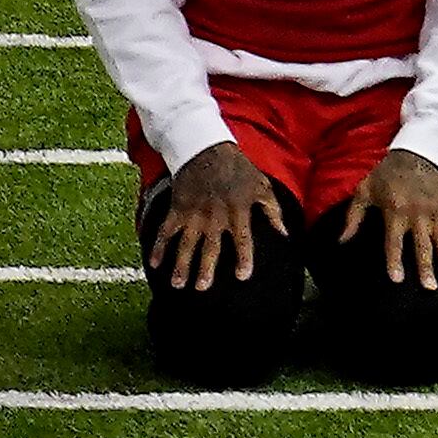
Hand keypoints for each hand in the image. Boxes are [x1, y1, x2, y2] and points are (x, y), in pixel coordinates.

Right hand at [145, 141, 289, 289]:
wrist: (208, 150)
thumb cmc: (239, 170)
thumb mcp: (263, 186)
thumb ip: (273, 211)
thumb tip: (284, 234)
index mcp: (238, 212)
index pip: (243, 241)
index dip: (244, 259)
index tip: (242, 277)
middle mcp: (215, 217)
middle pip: (210, 248)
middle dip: (205, 269)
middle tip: (202, 287)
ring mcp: (193, 215)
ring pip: (186, 245)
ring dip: (181, 265)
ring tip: (178, 284)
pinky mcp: (177, 210)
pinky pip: (165, 232)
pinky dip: (158, 247)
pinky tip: (153, 264)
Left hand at [335, 149, 437, 290]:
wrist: (420, 148)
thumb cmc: (388, 172)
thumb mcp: (364, 190)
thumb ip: (353, 218)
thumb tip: (340, 243)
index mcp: (396, 212)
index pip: (394, 242)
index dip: (395, 261)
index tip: (398, 280)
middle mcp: (419, 215)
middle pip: (424, 246)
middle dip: (427, 269)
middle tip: (431, 289)